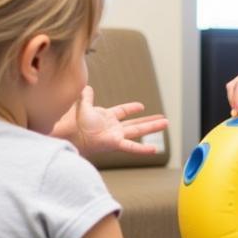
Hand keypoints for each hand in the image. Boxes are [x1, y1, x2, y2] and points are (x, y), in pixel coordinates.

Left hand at [53, 85, 167, 157]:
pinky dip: (143, 149)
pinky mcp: (116, 143)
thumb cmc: (74, 122)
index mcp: (107, 118)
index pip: (122, 112)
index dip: (131, 109)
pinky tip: (154, 150)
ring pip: (138, 131)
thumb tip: (86, 87)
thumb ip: (86, 97)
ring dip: (152, 127)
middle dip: (150, 121)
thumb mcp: (83, 105)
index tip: (141, 106)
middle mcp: (114, 128)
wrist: (72, 133)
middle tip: (163, 119)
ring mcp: (116, 136)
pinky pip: (132, 147)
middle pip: (136, 124)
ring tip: (165, 124)